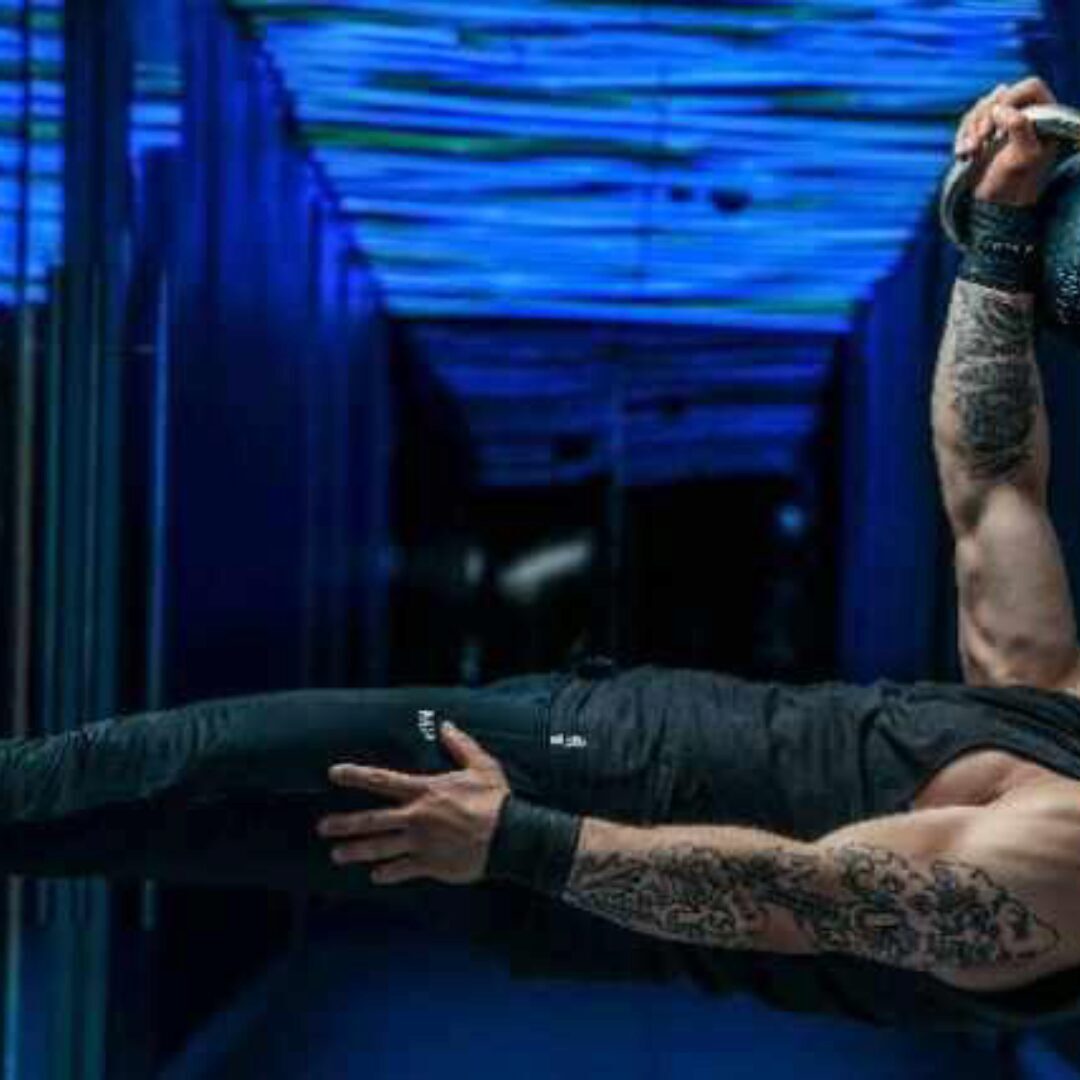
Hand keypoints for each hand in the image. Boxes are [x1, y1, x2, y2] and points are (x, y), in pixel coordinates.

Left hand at [316, 722, 511, 885]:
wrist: (511, 836)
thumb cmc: (496, 799)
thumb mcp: (481, 765)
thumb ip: (461, 745)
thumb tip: (445, 725)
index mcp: (425, 791)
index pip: (382, 781)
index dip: (356, 775)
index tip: (333, 773)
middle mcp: (417, 817)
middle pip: (372, 820)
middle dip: (345, 823)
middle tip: (322, 827)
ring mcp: (421, 843)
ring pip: (380, 848)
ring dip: (356, 851)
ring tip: (336, 855)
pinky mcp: (431, 864)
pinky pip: (402, 870)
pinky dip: (388, 873)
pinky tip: (375, 876)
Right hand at [955, 76, 1059, 205]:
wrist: (995, 206)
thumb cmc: (1016, 183)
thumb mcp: (1025, 156)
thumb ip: (1019, 127)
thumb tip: (1000, 108)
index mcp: (1045, 115)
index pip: (1029, 87)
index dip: (1010, 98)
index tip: (996, 120)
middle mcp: (1025, 114)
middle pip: (1000, 96)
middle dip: (984, 119)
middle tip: (979, 142)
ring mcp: (1002, 123)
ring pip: (981, 109)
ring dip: (969, 130)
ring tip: (968, 154)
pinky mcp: (983, 133)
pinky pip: (967, 123)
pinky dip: (961, 137)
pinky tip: (962, 156)